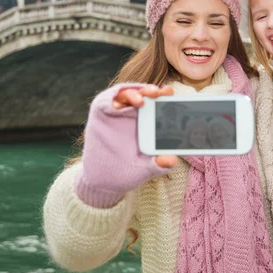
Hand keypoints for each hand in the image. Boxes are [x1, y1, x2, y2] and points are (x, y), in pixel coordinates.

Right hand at [76, 84, 177, 207]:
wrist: (102, 181)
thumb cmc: (125, 172)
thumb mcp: (144, 169)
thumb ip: (158, 164)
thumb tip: (172, 160)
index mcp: (145, 123)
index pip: (155, 104)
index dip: (162, 96)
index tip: (169, 94)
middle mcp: (131, 115)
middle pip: (142, 95)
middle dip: (150, 91)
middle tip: (158, 93)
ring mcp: (115, 113)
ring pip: (125, 95)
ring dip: (133, 93)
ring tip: (141, 100)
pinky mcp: (100, 114)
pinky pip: (105, 101)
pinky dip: (111, 99)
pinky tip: (117, 105)